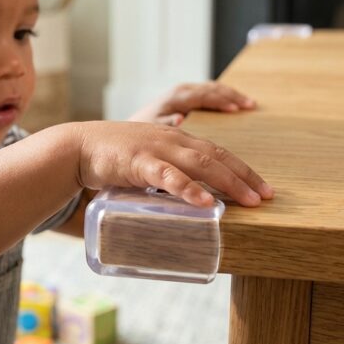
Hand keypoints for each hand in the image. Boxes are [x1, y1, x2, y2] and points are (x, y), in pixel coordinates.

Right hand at [72, 121, 272, 206]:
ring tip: (249, 200)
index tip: (264, 188)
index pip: (218, 151)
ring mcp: (156, 149)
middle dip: (245, 176)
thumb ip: (168, 178)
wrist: (77, 148)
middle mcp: (172, 138)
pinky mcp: (138, 163)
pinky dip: (189, 189)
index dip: (243, 169)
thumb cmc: (112, 159)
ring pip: (200, 163)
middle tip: (267, 196)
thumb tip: (188, 205)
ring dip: (228, 181)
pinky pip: (169, 176)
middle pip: (217, 155)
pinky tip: (206, 203)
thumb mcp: (147, 164)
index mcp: (176, 138)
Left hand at [129, 82, 255, 125]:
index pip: (203, 95)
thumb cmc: (138, 133)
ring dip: (231, 95)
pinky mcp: (185, 100)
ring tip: (250, 105)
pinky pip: (209, 95)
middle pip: (212, 89)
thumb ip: (164, 124)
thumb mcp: (149, 129)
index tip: (238, 108)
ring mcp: (183, 94)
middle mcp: (180, 92)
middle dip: (233, 96)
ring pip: (212, 89)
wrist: (125, 130)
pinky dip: (223, 98)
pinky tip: (235, 107)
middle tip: (251, 105)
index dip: (222, 100)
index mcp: (175, 98)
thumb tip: (179, 119)